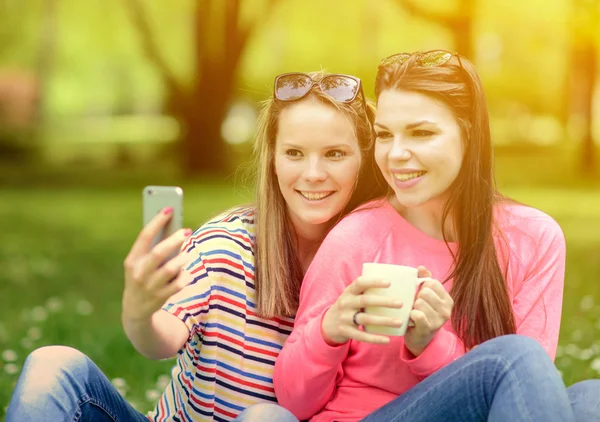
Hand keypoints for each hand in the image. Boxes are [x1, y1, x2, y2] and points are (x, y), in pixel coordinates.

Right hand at [122, 207, 192, 321]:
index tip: (169, 208)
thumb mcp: (140, 263)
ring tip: (188, 253)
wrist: (135, 308)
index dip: (157, 221)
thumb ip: (153, 249)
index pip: (144, 236)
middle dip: (173, 240)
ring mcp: (149, 286)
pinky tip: (186, 273)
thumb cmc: (142, 276)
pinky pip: (178, 284)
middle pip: (158, 253)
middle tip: (186, 230)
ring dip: (182, 258)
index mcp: (132, 260)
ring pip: (170, 269)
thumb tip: (175, 229)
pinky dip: (185, 276)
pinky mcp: (160, 297)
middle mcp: (138, 273)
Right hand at [321, 276, 403, 344]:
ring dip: (384, 321)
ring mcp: (344, 318)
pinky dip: (375, 339)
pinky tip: (387, 340)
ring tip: (400, 322)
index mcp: (349, 292)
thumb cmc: (349, 306)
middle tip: (400, 303)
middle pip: (365, 301)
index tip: (389, 283)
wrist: (329, 323)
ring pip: (365, 319)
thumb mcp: (352, 296)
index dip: (374, 282)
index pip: (360, 283)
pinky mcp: (346, 331)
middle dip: (384, 301)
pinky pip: (361, 336)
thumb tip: (396, 284)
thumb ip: (367, 291)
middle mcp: (345, 303)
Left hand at [404, 266, 453, 355]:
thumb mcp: (426, 297)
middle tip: (415, 305)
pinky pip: (417, 314)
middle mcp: (446, 310)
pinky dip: (411, 315)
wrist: (420, 339)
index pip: (432, 282)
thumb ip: (425, 280)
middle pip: (425, 291)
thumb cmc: (422, 313)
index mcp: (447, 299)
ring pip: (419, 302)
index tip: (419, 294)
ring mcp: (439, 320)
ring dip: (412, 306)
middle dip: (416, 296)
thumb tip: (421, 267)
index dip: (421, 286)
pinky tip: (411, 318)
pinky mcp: (428, 328)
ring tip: (413, 312)